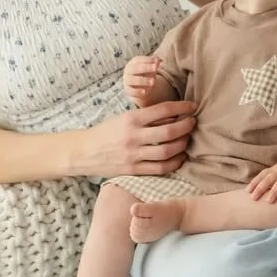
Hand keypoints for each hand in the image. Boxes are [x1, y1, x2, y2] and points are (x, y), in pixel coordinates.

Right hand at [79, 99, 196, 177]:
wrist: (84, 152)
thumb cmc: (106, 132)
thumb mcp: (123, 118)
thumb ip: (145, 117)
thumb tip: (172, 115)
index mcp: (130, 119)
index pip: (162, 110)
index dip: (181, 107)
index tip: (192, 106)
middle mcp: (133, 136)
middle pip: (168, 131)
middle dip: (186, 126)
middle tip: (192, 122)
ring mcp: (133, 155)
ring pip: (167, 151)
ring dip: (182, 144)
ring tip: (187, 138)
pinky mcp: (133, 170)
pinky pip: (160, 168)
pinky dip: (174, 163)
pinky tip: (180, 157)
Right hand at [123, 55, 162, 106]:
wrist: (140, 87)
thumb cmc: (146, 75)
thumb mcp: (151, 69)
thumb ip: (154, 64)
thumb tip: (158, 60)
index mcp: (133, 63)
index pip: (138, 60)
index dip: (147, 60)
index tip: (157, 61)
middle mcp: (128, 71)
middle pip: (134, 68)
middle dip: (146, 68)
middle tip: (155, 68)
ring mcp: (127, 81)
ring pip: (132, 80)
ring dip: (143, 80)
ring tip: (153, 82)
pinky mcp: (128, 90)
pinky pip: (131, 91)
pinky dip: (137, 91)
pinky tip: (144, 92)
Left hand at [248, 161, 276, 202]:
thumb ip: (267, 181)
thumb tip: (252, 192)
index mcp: (273, 170)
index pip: (261, 176)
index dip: (254, 183)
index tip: (247, 192)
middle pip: (269, 179)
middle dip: (260, 188)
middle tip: (253, 198)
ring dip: (274, 191)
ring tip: (268, 201)